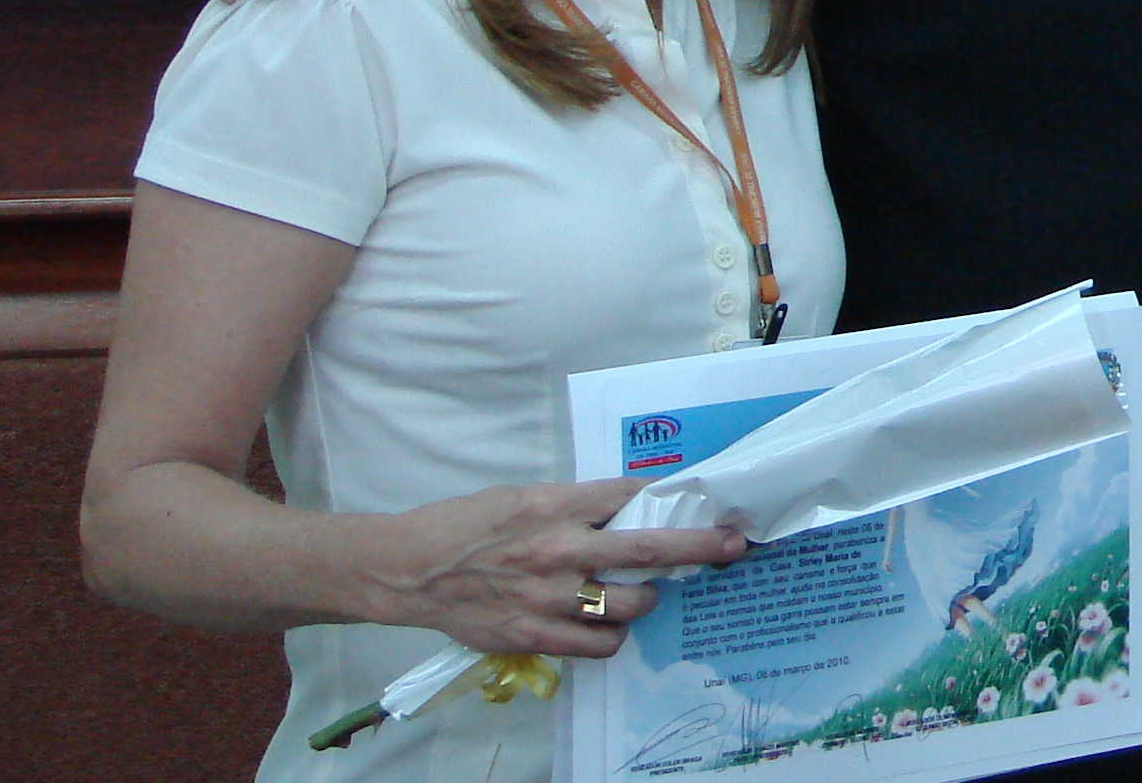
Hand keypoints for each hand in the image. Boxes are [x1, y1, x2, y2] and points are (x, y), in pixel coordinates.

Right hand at [359, 478, 747, 658]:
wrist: (409, 570)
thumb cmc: (466, 526)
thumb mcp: (522, 497)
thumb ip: (573, 505)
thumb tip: (626, 509)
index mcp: (554, 504)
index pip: (630, 495)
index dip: (669, 498)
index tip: (702, 503)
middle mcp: (557, 548)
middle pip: (648, 548)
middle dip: (699, 547)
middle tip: (732, 545)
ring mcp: (548, 596)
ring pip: (630, 605)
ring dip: (646, 601)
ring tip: (640, 596)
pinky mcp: (534, 636)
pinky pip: (599, 645)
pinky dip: (612, 637)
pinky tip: (605, 627)